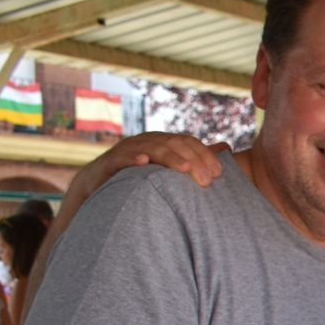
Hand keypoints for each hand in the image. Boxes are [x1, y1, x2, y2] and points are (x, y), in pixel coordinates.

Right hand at [82, 132, 226, 193]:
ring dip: (169, 158)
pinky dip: (133, 158)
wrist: (99, 183)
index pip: (188, 142)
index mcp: (163, 142)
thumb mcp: (169, 168)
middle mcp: (148, 141)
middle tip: (207, 180)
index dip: (204, 155)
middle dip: (192, 160)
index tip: (219, 174)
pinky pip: (122, 158)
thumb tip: (226, 147)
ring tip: (184, 170)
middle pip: (173, 144)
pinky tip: (143, 162)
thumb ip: (196, 157)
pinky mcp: (111, 161)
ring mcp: (128, 149)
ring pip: (152, 148)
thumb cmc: (140, 177)